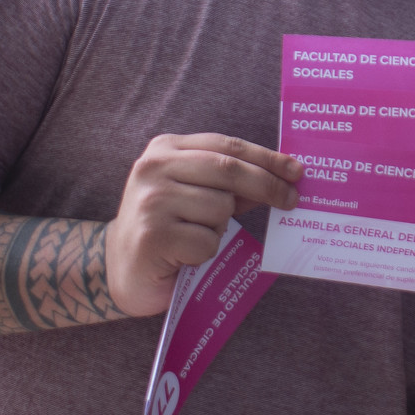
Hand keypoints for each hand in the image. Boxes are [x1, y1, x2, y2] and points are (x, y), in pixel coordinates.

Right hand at [105, 134, 301, 316]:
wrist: (119, 268)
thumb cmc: (167, 227)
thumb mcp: (195, 193)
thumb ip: (229, 183)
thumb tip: (281, 178)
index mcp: (165, 149)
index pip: (226, 146)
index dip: (266, 157)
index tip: (296, 170)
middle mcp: (154, 168)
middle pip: (228, 170)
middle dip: (267, 185)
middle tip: (291, 200)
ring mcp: (151, 201)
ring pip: (220, 208)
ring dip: (220, 228)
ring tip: (194, 236)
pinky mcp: (154, 236)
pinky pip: (207, 242)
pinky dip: (205, 253)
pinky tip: (183, 256)